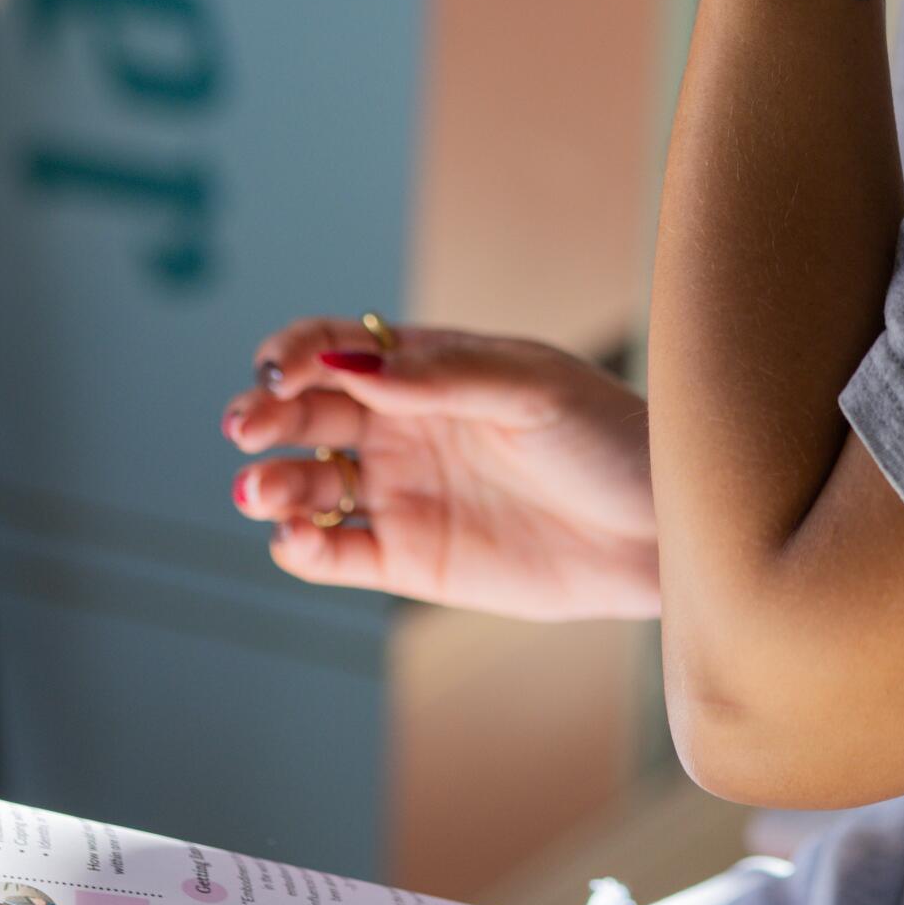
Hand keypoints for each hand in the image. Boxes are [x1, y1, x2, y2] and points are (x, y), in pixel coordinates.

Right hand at [222, 318, 660, 619]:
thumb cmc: (607, 438)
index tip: (278, 369)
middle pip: (306, 413)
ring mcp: (401, 492)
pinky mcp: (408, 559)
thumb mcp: (534, 388)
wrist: (657, 528)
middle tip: (246, 426)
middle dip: (264, 414)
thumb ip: (444, 376)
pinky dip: (301, 547)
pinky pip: (335, 554)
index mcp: (426, 366)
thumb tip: (349, 362)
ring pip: (307, 484)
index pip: (335, 346)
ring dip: (271, 484)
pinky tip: (297, 538)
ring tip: (261, 490)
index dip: (293, 352)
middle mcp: (401, 425)